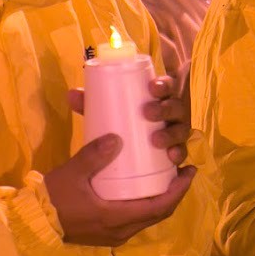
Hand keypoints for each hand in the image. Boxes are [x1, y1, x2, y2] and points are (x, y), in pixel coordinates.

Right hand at [44, 135, 195, 245]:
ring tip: (165, 178)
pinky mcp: (105, 235)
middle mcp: (121, 231)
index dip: (179, 190)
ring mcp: (113, 236)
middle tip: (182, 171)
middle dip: (174, 193)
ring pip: (147, 218)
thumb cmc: (52, 200)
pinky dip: (144, 206)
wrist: (31, 225)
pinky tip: (141, 190)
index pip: (160, 207)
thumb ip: (94, 155)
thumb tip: (117, 138)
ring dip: (160, 200)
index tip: (191, 171)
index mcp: (117, 217)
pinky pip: (134, 220)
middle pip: (158, 214)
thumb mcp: (72, 173)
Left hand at [68, 75, 190, 165]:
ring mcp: (174, 139)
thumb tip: (72, 94)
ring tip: (156, 140)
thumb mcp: (101, 118)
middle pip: (177, 108)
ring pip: (182, 133)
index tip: (152, 87)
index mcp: (157, 100)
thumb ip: (91, 107)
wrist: (113, 171)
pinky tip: (176, 163)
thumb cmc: (114, 132)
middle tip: (148, 112)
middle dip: (166, 108)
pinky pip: (182, 161)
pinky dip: (181, 160)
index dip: (164, 84)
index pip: (167, 87)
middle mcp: (170, 118)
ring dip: (173, 134)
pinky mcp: (173, 161)